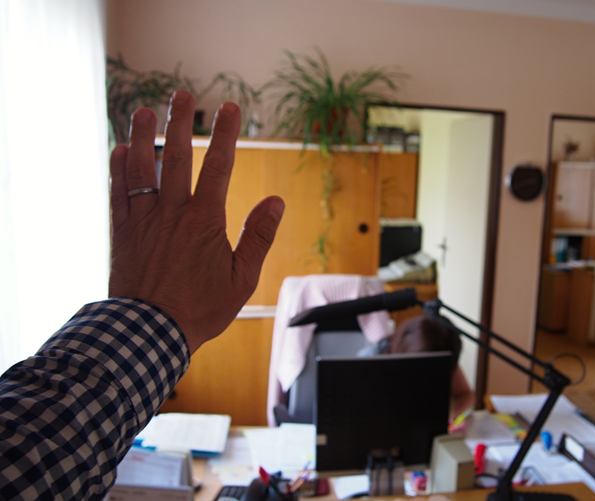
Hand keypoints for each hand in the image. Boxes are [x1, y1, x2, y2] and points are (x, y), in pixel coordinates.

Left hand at [109, 90, 283, 353]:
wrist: (150, 333)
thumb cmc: (200, 308)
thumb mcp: (242, 278)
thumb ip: (259, 237)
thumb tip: (276, 201)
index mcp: (205, 220)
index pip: (218, 166)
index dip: (225, 134)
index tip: (229, 108)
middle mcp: (172, 212)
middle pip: (176, 156)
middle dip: (180, 121)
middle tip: (181, 94)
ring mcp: (143, 219)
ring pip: (141, 168)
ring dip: (141, 137)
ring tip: (142, 111)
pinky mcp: (123, 231)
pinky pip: (119, 192)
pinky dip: (118, 168)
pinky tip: (119, 150)